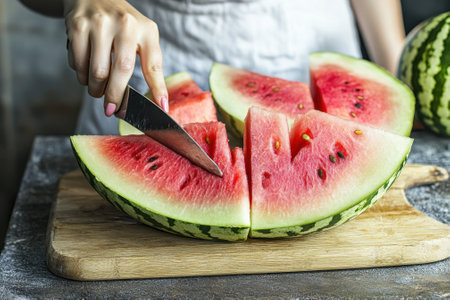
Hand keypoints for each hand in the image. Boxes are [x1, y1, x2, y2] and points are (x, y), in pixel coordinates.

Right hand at [63, 0, 167, 115]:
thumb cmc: (122, 24)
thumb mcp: (142, 37)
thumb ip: (150, 65)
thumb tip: (159, 102)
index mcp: (146, 30)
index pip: (153, 65)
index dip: (158, 88)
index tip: (161, 107)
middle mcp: (125, 24)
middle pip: (120, 71)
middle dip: (115, 96)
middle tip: (112, 108)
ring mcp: (99, 24)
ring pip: (96, 72)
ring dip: (95, 88)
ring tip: (98, 87)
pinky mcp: (77, 27)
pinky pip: (77, 64)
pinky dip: (81, 75)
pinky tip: (86, 70)